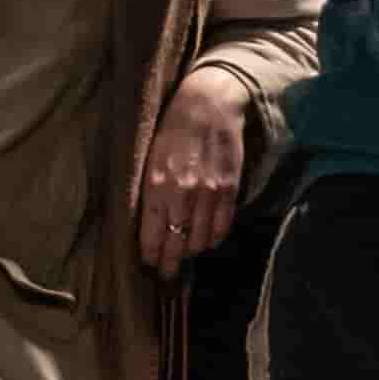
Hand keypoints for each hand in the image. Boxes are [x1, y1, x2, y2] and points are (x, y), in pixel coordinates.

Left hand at [133, 62, 253, 272]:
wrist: (208, 105)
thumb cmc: (172, 131)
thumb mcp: (150, 160)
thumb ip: (150, 194)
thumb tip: (149, 226)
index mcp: (155, 186)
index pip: (152, 236)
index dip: (151, 256)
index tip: (150, 263)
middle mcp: (181, 193)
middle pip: (176, 245)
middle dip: (170, 264)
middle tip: (167, 274)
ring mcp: (207, 193)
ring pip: (199, 241)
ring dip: (191, 251)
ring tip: (186, 252)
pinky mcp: (228, 189)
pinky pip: (221, 228)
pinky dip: (213, 239)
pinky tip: (206, 239)